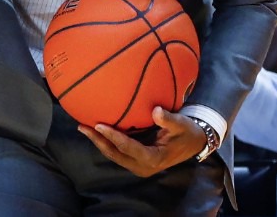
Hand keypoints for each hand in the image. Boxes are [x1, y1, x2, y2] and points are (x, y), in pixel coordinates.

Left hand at [78, 107, 206, 176]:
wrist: (194, 144)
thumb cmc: (187, 132)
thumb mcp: (181, 124)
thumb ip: (168, 119)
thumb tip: (156, 110)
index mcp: (153, 158)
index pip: (128, 147)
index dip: (113, 136)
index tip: (99, 125)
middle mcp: (143, 166)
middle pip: (115, 154)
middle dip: (98, 141)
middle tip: (82, 127)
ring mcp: (139, 165)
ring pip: (114, 155)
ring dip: (99, 142)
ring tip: (84, 128)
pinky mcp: (137, 161)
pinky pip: (118, 153)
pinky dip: (107, 142)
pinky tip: (97, 132)